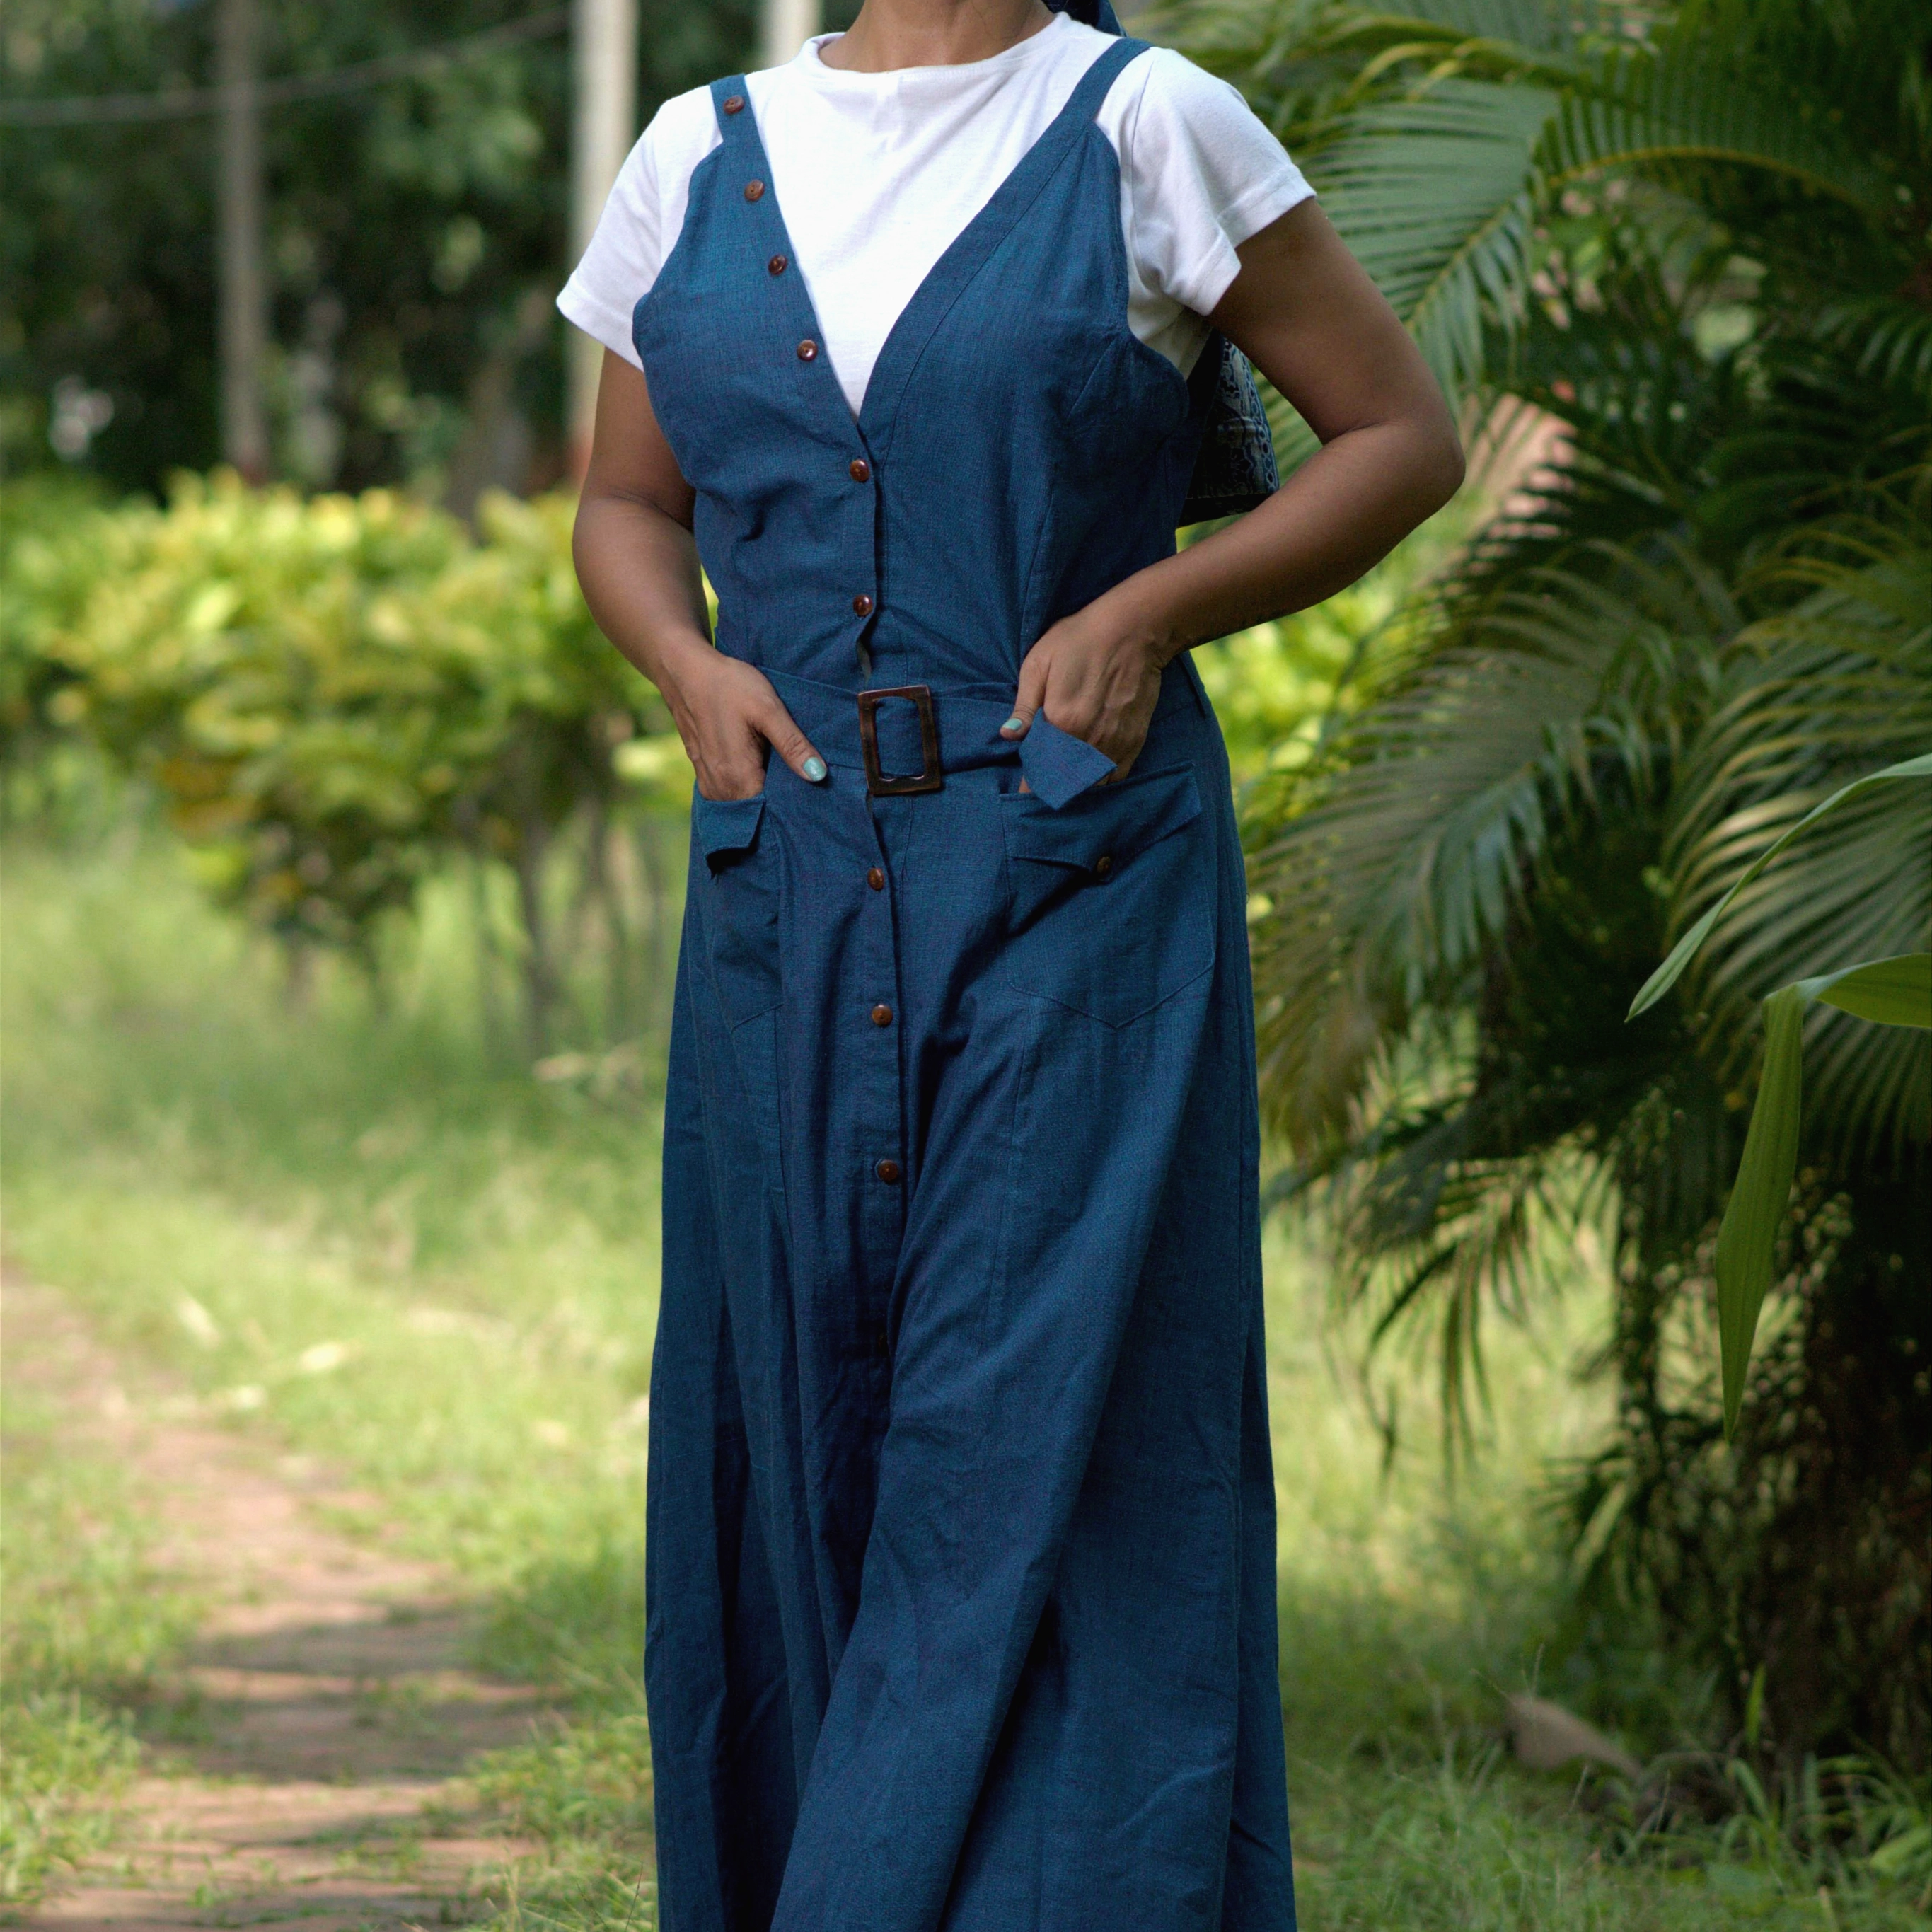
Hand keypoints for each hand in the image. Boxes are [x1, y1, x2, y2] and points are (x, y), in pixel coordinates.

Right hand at [659, 638, 826, 801]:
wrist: (685, 670)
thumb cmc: (729, 686)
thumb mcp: (768, 710)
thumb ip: (792, 745)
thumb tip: (819, 775)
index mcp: (738, 777)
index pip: (772, 808)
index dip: (792, 800)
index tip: (809, 791)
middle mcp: (720, 787)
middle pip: (757, 807)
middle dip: (777, 798)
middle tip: (797, 776)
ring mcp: (708, 780)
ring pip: (742, 800)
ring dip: (760, 791)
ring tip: (776, 768)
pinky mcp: (702, 770)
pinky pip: (729, 791)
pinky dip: (744, 784)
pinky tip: (757, 764)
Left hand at [999, 593, 1172, 778]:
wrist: (1133, 629)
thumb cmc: (1080, 640)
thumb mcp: (1039, 664)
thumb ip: (1024, 706)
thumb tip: (1007, 736)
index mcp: (1060, 723)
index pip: (1040, 767)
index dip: (1031, 782)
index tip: (1026, 787)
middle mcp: (1088, 740)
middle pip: (1065, 780)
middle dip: (1053, 785)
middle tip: (1045, 782)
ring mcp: (1114, 743)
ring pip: (1092, 784)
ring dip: (1078, 786)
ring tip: (1068, 780)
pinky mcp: (1135, 740)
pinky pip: (1116, 777)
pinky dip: (1102, 781)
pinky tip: (1093, 774)